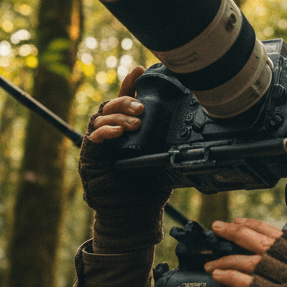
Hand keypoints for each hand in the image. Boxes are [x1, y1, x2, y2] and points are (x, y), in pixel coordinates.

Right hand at [78, 66, 173, 251]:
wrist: (134, 216)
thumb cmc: (149, 190)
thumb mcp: (165, 161)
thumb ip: (170, 144)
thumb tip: (195, 133)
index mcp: (127, 131)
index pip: (125, 102)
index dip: (130, 84)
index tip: (140, 70)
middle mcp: (111, 134)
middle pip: (111, 105)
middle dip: (125, 101)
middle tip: (142, 108)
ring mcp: (99, 146)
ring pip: (101, 118)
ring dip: (118, 117)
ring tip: (135, 124)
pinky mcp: (90, 159)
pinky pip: (93, 139)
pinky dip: (104, 132)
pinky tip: (116, 133)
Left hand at [207, 219, 286, 286]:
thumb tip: (261, 260)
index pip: (281, 235)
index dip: (257, 226)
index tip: (238, 221)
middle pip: (264, 243)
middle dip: (237, 232)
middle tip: (217, 228)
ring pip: (252, 262)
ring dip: (227, 259)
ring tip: (211, 262)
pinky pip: (247, 283)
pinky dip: (229, 276)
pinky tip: (218, 275)